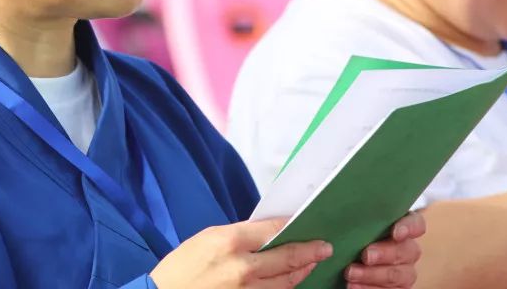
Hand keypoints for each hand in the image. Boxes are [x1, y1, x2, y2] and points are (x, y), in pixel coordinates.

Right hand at [149, 217, 332, 287]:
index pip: (273, 230)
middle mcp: (243, 268)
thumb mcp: (207, 238)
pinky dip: (286, 286)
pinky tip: (292, 280)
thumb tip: (268, 232)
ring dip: (302, 271)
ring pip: (287, 281)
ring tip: (311, 263)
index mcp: (230, 242)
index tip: (307, 223)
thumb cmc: (182, 266)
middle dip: (310, 252)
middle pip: (287, 258)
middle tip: (324, 247)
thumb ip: (239, 236)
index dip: (294, 226)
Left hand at [343, 212, 424, 288]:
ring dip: (374, 274)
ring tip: (351, 274)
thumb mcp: (351, 226)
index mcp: (400, 227)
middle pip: (407, 250)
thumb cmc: (348, 238)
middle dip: (385, 253)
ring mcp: (404, 271)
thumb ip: (355, 222)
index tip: (396, 233)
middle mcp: (406, 249)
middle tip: (366, 255)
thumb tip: (339, 221)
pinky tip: (354, 286)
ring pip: (399, 275)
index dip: (409, 227)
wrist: (342, 264)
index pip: (416, 224)